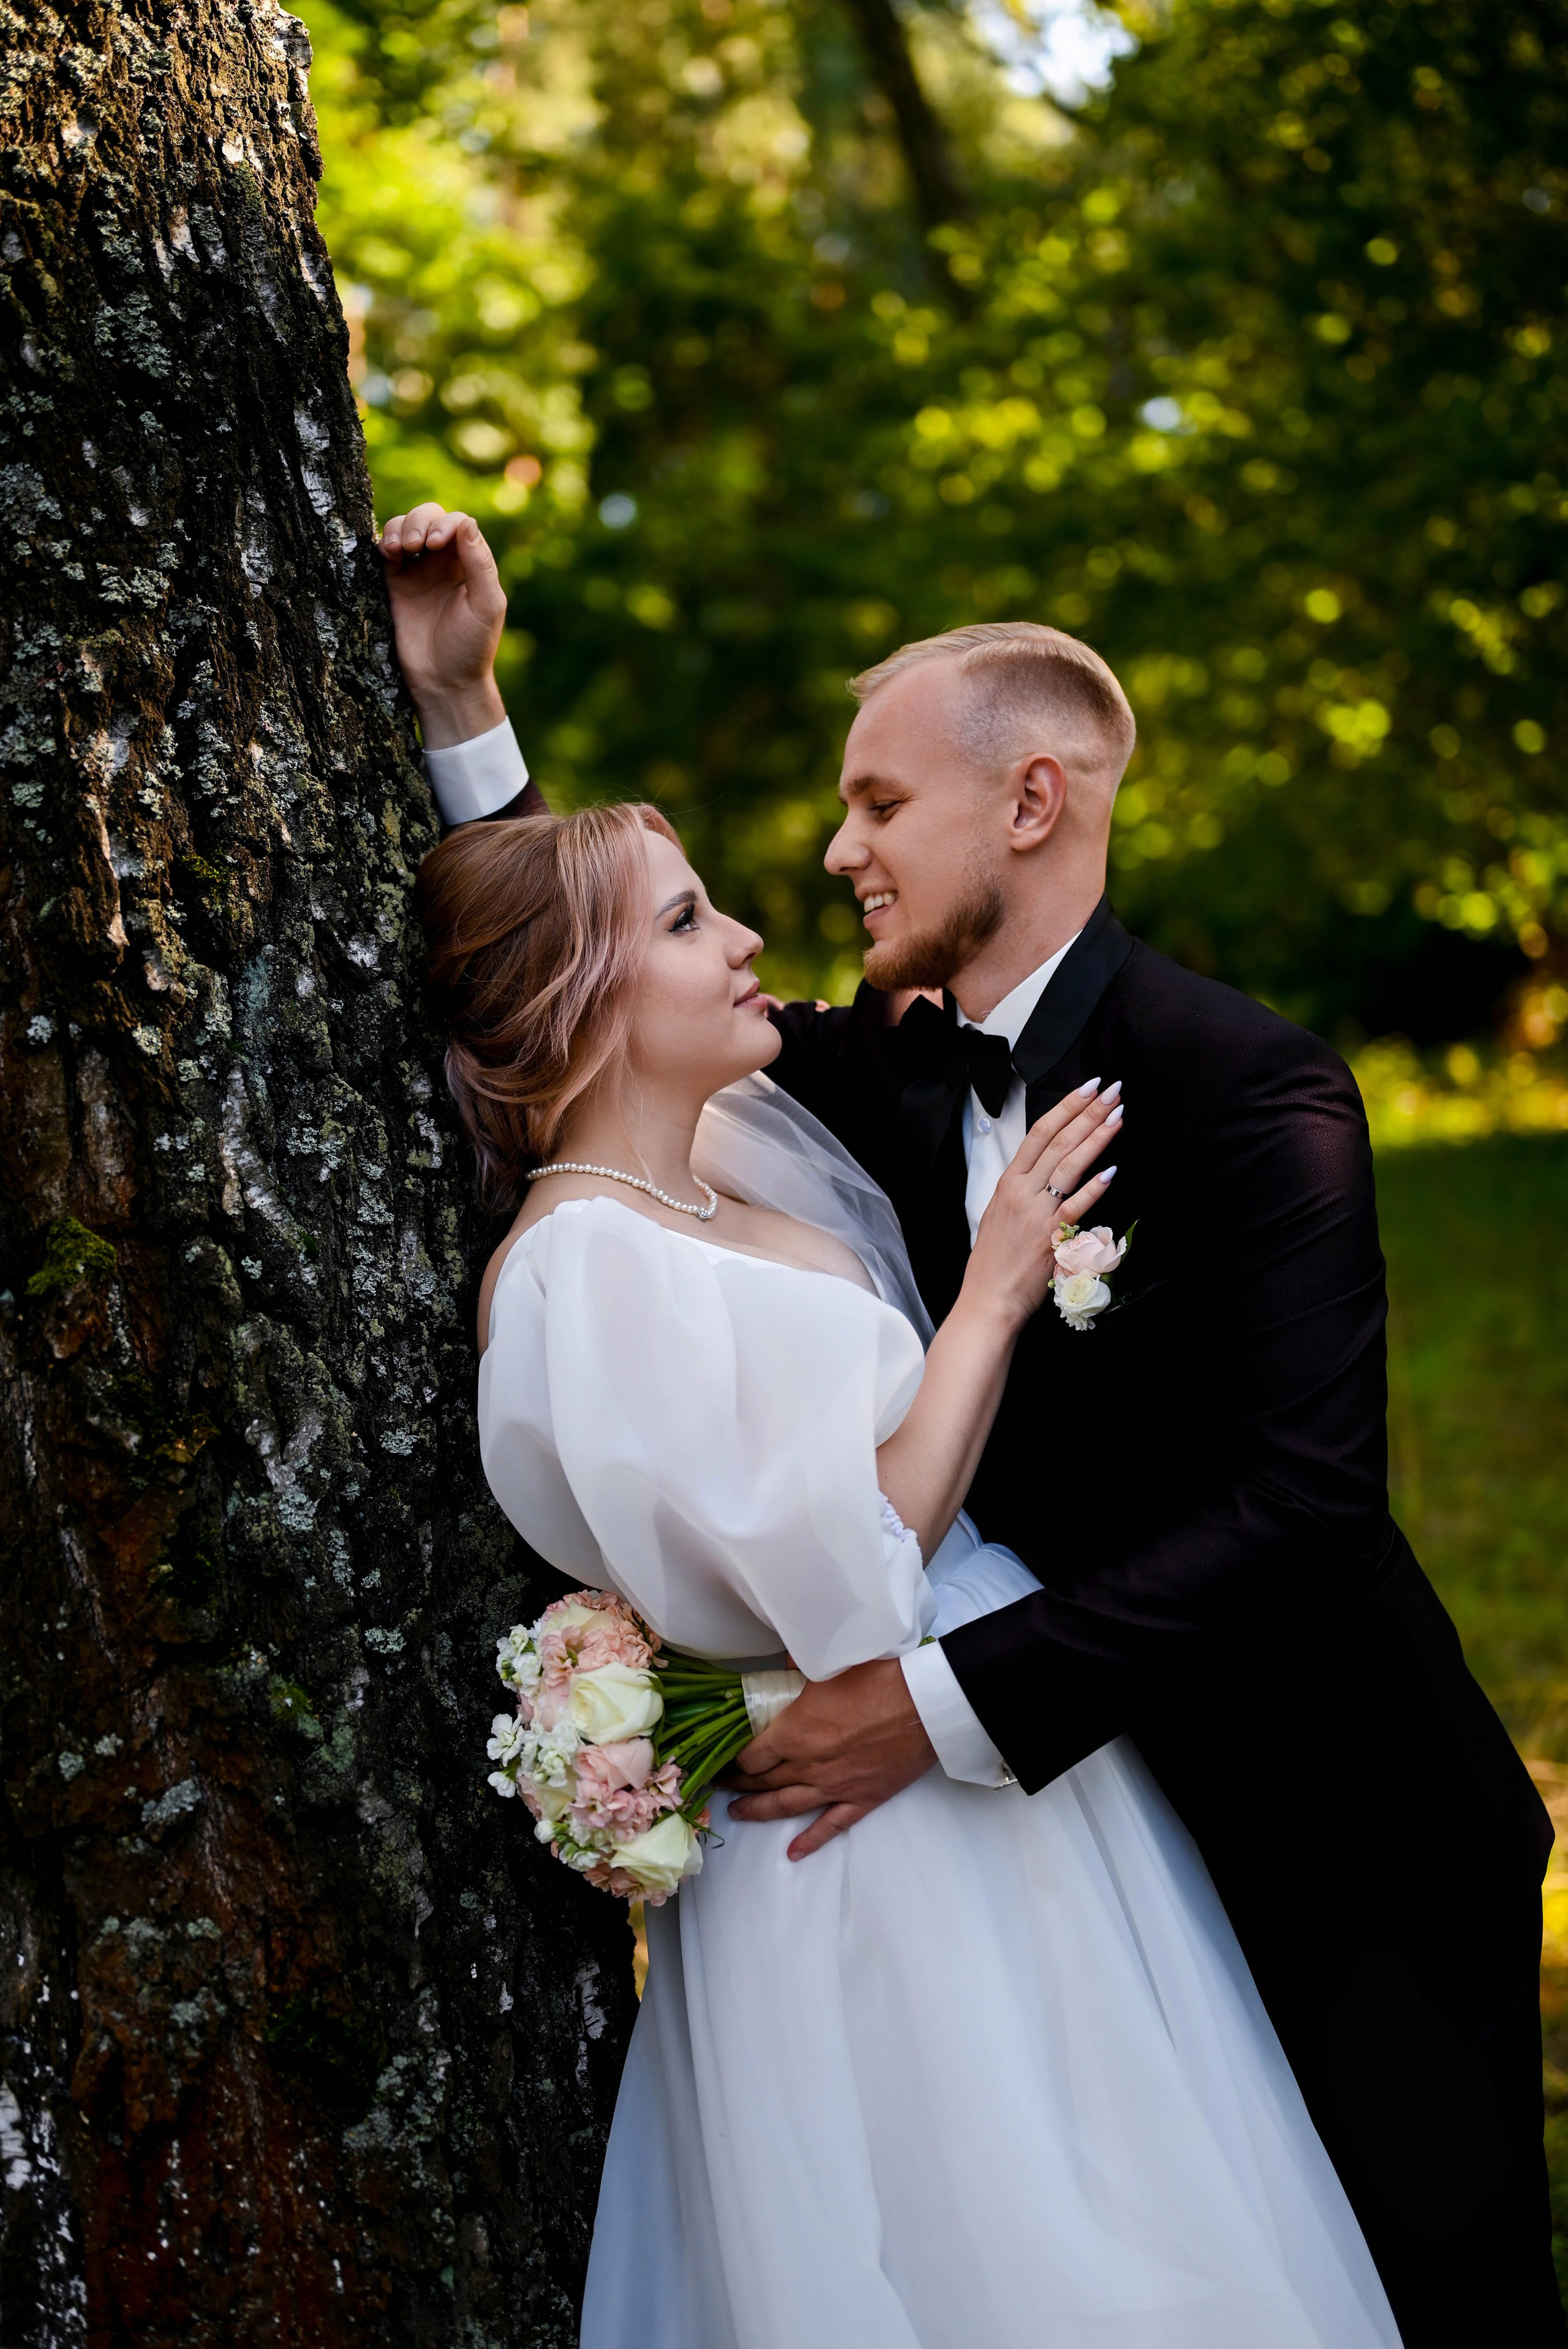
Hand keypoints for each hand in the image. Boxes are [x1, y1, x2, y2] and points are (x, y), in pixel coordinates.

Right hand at [379, 503, 506, 745]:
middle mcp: (443, 562)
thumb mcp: (487, 605)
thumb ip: (479, 563)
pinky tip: (388, 553)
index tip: (437, 543)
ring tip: (400, 550)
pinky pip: (385, 550)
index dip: (446, 524)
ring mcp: (417, 571)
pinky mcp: (393, 584)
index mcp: (470, 563)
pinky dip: (384, 542)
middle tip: (418, 545)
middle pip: (429, 517)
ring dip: (400, 528)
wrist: (444, 682)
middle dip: (420, 521)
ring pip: (404, 527)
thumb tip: (466, 522)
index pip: (458, 523)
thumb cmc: (472, 647)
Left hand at [725, 1659, 934, 1858]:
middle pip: (764, 1782)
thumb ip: (800, 1665)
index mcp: (795, 1734)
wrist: (925, 1705)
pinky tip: (794, 1851)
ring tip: (738, 1813)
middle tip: (721, 1785)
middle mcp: (809, 1766)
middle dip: (738, 1784)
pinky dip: (810, 1840)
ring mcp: (835, 1787)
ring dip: (759, 1811)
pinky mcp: (862, 1799)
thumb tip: (786, 1662)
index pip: (751, 1756)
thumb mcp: (831, 1663)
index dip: (734, 1759)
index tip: (722, 1759)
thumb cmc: (878, 1679)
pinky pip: (831, 1826)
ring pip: (787, 1806)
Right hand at [963, 1080, 1122, 1330]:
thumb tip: (1044, 1170)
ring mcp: (1037, 1213)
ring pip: (1069, 1166)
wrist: (989, 1299)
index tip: (1086, 1088)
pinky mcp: (1052, 1237)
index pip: (1038, 1134)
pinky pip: (1076, 1207)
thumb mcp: (999, 1214)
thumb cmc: (993, 1262)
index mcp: (1008, 1183)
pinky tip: (1111, 1169)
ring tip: (1117, 1116)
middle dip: (1087, 1113)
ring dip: (1096, 1138)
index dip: (1064, 1108)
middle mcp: (1021, 1192)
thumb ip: (1022, 1190)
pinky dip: (1094, 1187)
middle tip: (1111, 1091)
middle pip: (1058, 1142)